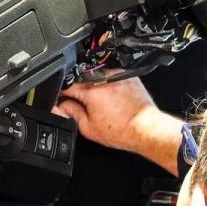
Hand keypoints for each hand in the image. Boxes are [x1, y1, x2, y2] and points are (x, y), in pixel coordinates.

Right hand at [54, 77, 183, 174]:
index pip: (67, 85)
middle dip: (80, 92)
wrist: (146, 129)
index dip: (62, 93)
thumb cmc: (123, 130)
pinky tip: (115, 100)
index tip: (62, 99)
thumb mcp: (89, 128)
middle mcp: (103, 77)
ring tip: (106, 105)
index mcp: (90, 89)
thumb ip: (70, 113)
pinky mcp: (127, 75)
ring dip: (96, 87)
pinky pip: (112, 76)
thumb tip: (60, 106)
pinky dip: (110, 85)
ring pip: (97, 77)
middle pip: (82, 79)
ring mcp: (116, 74)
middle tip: (87, 107)